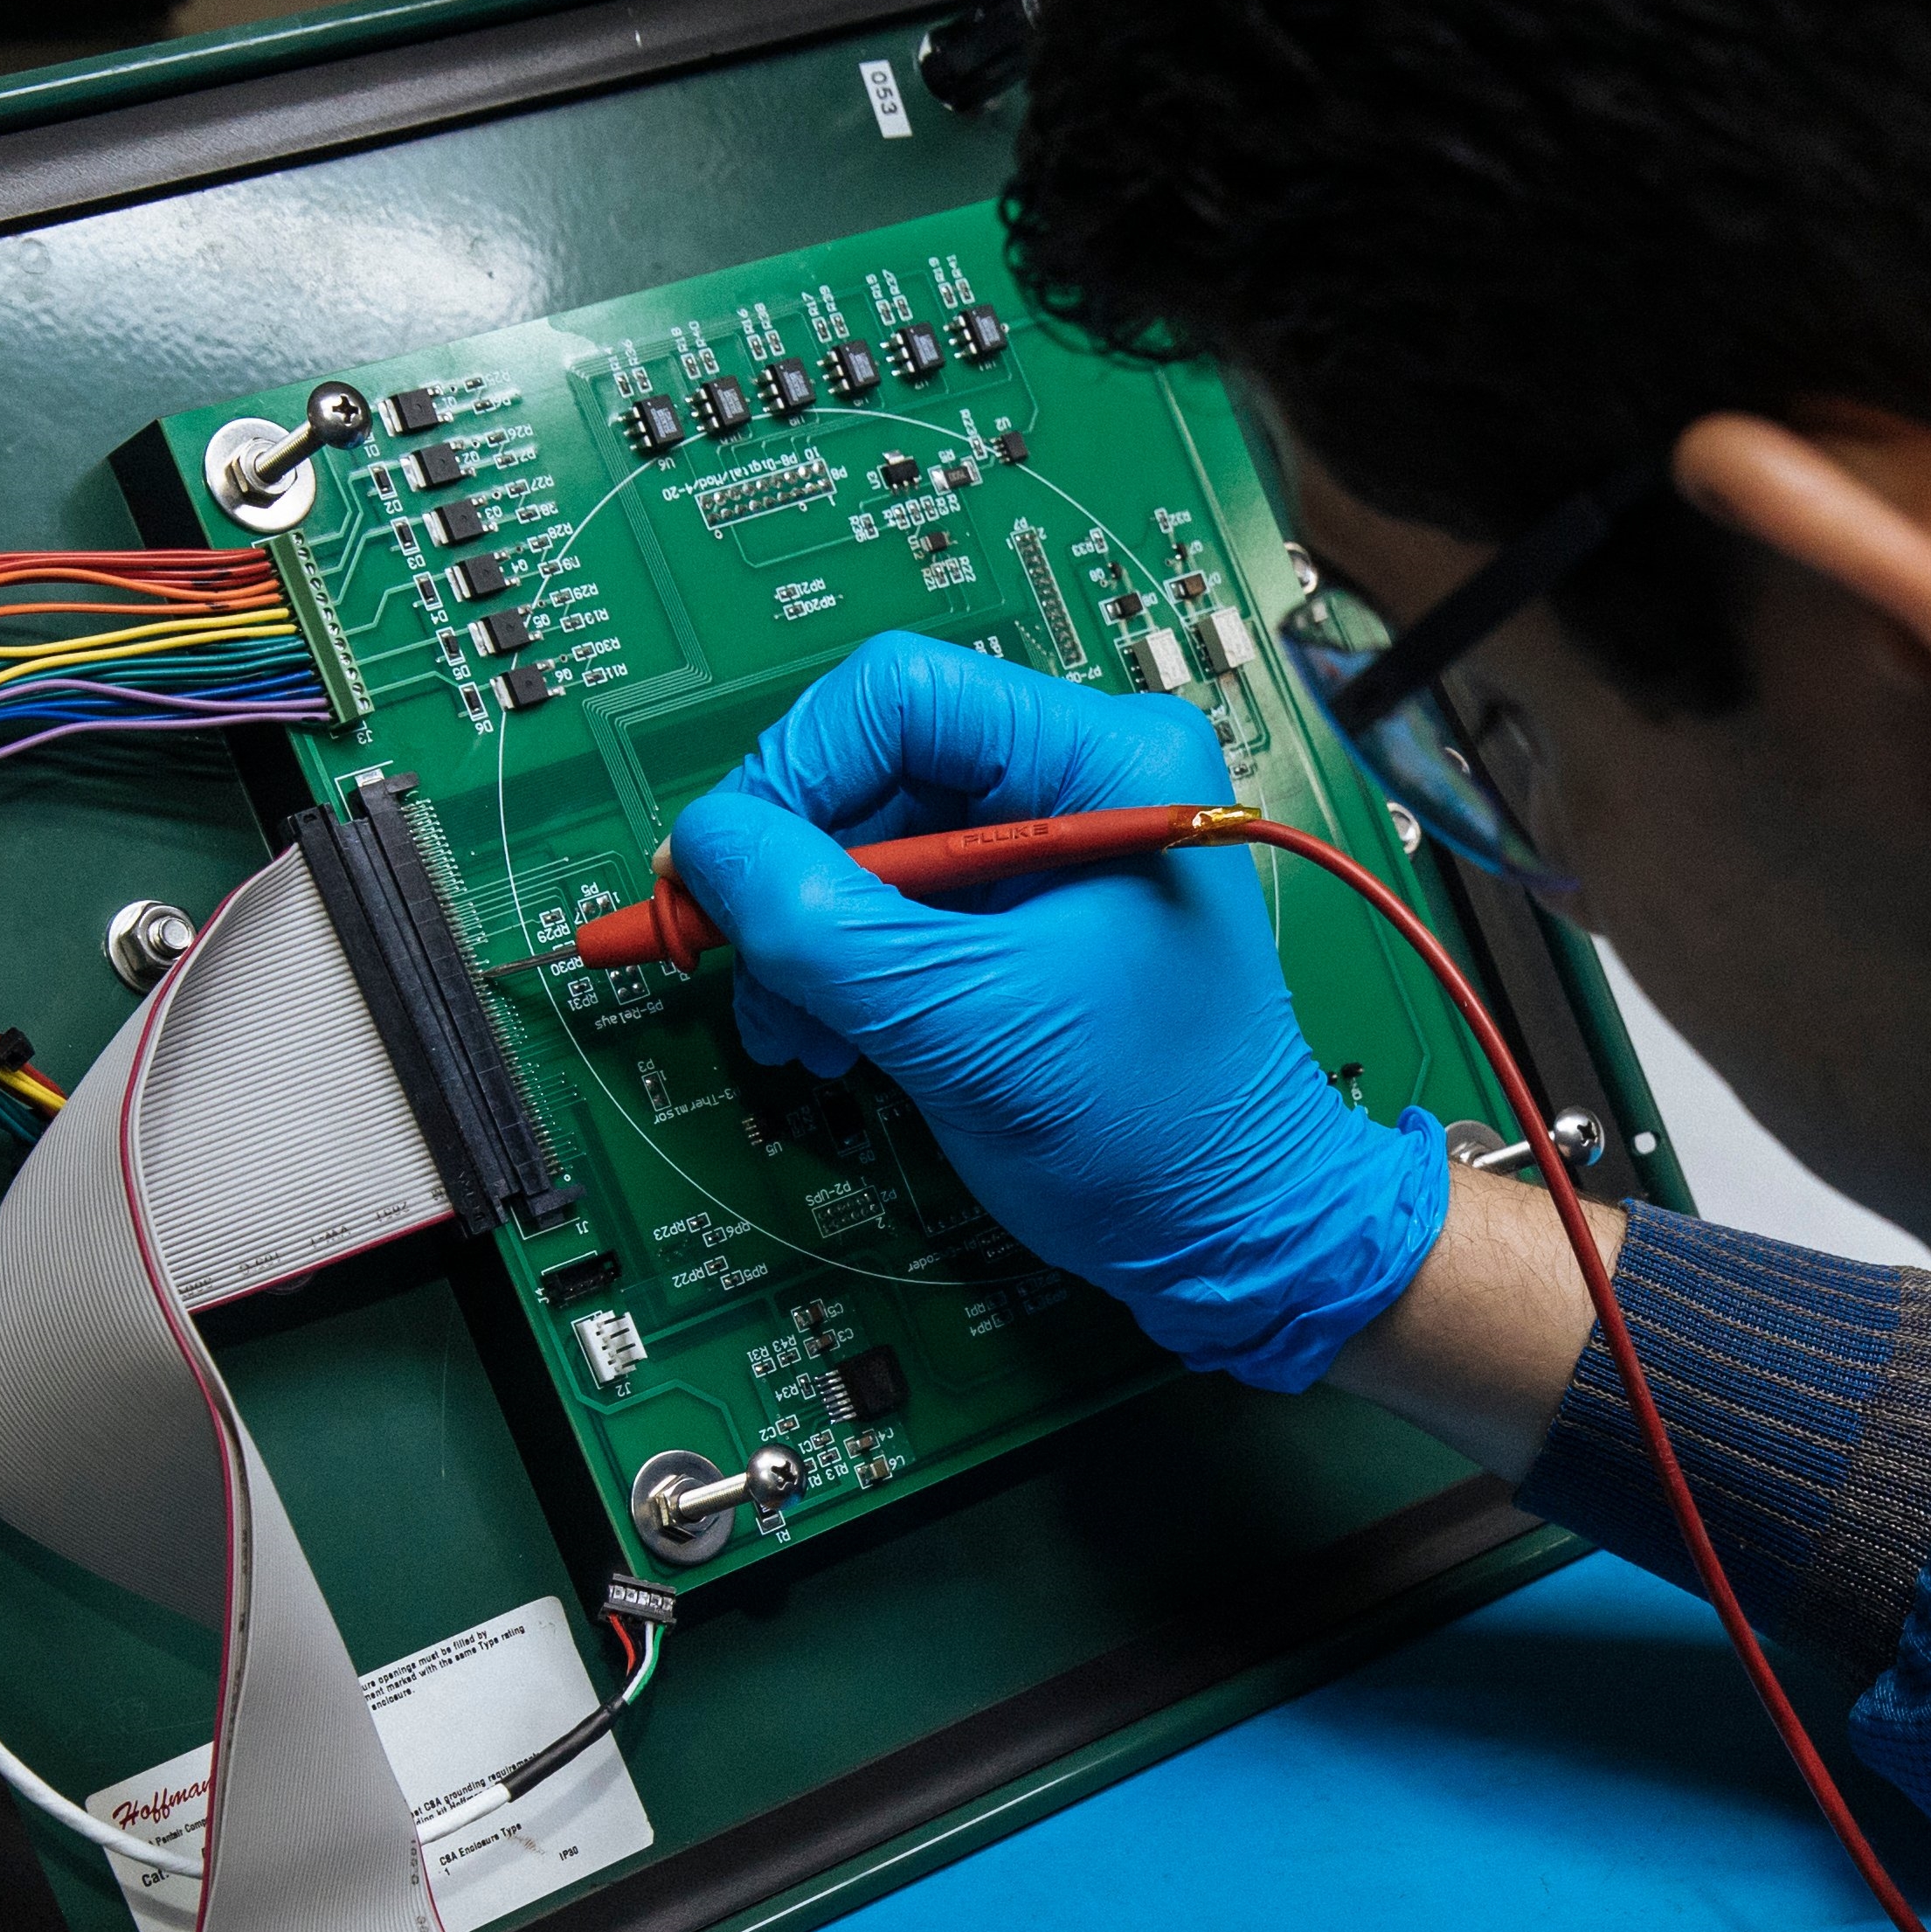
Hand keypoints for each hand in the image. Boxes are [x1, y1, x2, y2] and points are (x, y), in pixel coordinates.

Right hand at [671, 631, 1447, 1390]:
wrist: (1228, 1235)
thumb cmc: (1150, 1128)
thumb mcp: (957, 1020)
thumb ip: (820, 924)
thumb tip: (702, 847)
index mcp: (1106, 760)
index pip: (899, 697)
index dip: (792, 773)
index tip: (725, 871)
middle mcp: (1080, 779)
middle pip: (872, 768)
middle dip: (792, 875)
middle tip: (731, 960)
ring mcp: (1049, 847)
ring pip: (869, 843)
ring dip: (803, 934)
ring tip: (786, 1025)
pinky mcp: (1022, 916)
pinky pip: (898, 905)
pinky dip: (842, 966)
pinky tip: (823, 1032)